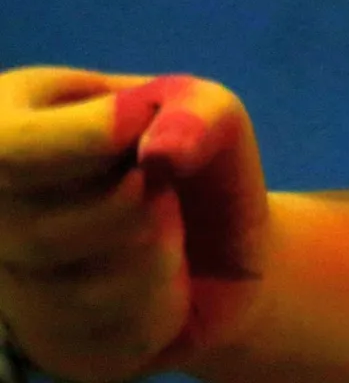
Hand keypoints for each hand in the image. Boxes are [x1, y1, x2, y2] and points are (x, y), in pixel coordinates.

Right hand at [0, 70, 267, 382]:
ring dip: (159, 251)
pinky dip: (164, 297)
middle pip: (41, 229)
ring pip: (81, 288)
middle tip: (163, 183)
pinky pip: (110, 330)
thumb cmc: (195, 159)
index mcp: (8, 127)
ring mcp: (10, 286)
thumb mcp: (211, 112)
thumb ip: (194, 113)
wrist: (221, 247)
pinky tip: (168, 272)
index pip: (7, 148)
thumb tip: (160, 153)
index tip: (143, 124)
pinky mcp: (49, 341)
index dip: (86, 140)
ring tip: (168, 224)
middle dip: (136, 203)